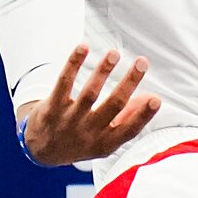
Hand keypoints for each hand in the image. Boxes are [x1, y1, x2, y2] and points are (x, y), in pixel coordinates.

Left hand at [20, 48, 158, 167]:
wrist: (41, 150)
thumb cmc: (80, 141)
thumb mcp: (104, 140)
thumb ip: (126, 120)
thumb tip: (151, 98)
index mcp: (105, 143)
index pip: (128, 131)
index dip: (143, 116)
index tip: (156, 100)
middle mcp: (88, 133)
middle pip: (113, 106)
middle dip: (129, 83)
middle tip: (142, 62)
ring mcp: (68, 121)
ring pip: (89, 94)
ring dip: (103, 72)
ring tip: (115, 54)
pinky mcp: (51, 108)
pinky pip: (64, 83)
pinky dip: (73, 64)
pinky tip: (83, 48)